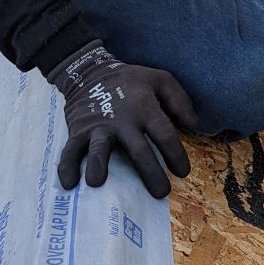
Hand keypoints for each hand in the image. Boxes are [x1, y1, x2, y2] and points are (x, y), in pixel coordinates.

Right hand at [46, 43, 195, 198]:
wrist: (90, 71)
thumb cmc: (130, 80)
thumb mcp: (161, 79)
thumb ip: (180, 101)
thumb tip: (196, 126)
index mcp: (145, 107)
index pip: (165, 134)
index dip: (176, 155)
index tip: (182, 172)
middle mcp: (121, 120)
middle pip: (138, 150)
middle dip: (150, 173)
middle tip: (161, 193)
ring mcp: (97, 127)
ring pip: (98, 148)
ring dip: (98, 165)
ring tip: (97, 183)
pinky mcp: (77, 132)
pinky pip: (69, 151)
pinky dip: (66, 167)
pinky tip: (69, 184)